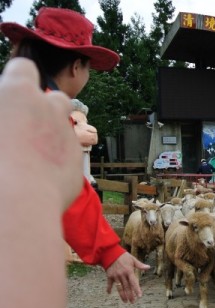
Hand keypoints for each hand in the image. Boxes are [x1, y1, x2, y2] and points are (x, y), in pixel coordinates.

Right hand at [0, 58, 81, 210]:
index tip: (9, 97)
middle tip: (23, 128)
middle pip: (57, 98)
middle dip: (45, 108)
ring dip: (54, 133)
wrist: (17, 201)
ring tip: (32, 152)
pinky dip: (58, 161)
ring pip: (66, 127)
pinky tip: (39, 177)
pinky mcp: (76, 161)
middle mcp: (50, 109)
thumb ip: (2, 115)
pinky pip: (68, 155)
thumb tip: (9, 128)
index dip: (17, 78)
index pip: (24, 68)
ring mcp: (67, 135)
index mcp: (18, 93)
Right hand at [106, 252, 149, 302]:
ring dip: (122, 295)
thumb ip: (140, 265)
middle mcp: (122, 275)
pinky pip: (109, 283)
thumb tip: (148, 267)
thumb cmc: (123, 256)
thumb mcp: (133, 259)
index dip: (137, 290)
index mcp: (129, 271)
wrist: (110, 252)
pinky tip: (109, 293)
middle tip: (133, 302)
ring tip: (125, 301)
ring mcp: (115, 276)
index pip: (134, 282)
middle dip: (130, 295)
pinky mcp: (109, 276)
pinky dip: (109, 288)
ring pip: (119, 288)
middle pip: (127, 287)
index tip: (139, 296)